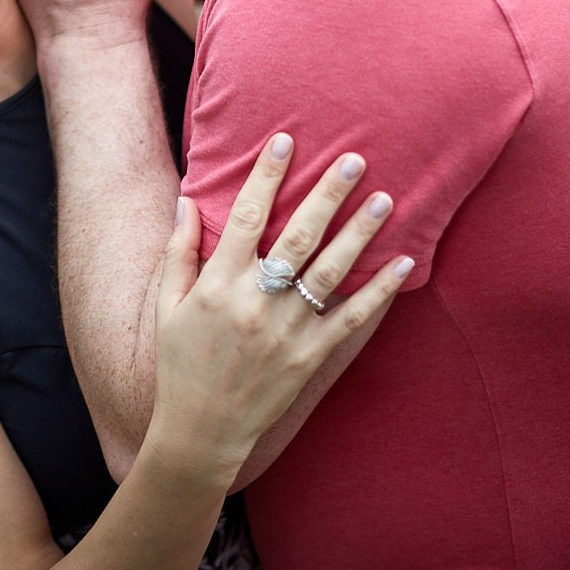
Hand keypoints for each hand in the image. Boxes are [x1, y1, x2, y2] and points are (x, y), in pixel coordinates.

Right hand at [145, 133, 411, 479]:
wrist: (202, 429)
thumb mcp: (167, 304)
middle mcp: (256, 302)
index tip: (285, 141)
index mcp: (219, 284)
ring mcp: (288, 330)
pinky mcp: (311, 356)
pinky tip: (402, 263)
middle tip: (353, 159)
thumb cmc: (180, 362)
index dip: (266, 175)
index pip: (246, 215)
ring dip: (360, 233)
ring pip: (331, 271)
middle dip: (326, 194)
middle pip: (299, 236)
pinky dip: (379, 292)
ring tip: (383, 199)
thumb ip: (178, 251)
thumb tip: (186, 200)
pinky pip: (352, 319)